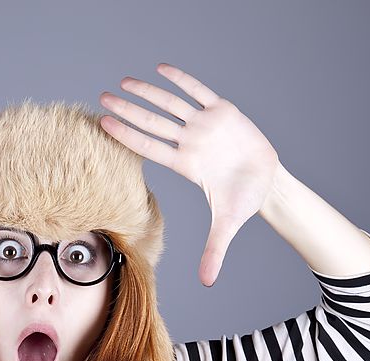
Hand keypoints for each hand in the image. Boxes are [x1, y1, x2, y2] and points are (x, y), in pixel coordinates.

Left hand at [99, 63, 280, 286]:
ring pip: (170, 104)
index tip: (103, 125)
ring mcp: (204, 125)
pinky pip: (198, 91)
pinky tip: (162, 68)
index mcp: (186, 164)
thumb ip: (216, 250)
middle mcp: (189, 142)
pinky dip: (182, 80)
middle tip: (102, 98)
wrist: (267, 182)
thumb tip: (207, 282)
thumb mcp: (228, 224)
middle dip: (128, 110)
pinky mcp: (222, 111)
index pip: (149, 147)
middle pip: (153, 123)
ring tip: (124, 83)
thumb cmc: (243, 200)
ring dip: (147, 93)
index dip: (127, 135)